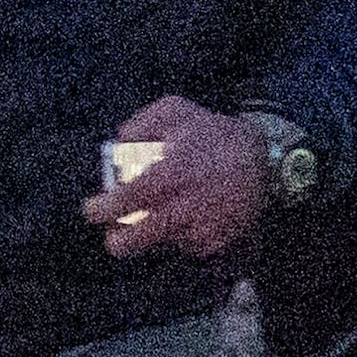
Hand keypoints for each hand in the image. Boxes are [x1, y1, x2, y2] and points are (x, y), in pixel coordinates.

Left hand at [84, 97, 264, 259]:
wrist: (264, 159)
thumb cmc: (214, 133)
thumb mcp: (176, 110)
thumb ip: (140, 124)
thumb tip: (116, 144)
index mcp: (170, 174)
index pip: (125, 200)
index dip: (101, 210)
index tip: (91, 210)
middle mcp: (184, 207)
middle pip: (137, 240)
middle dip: (119, 241)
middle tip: (116, 233)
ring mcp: (201, 228)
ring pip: (161, 242)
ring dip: (155, 231)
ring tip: (168, 209)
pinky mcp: (215, 242)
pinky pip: (186, 245)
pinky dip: (181, 233)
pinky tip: (191, 213)